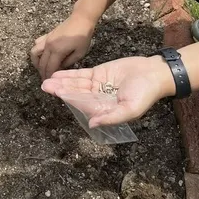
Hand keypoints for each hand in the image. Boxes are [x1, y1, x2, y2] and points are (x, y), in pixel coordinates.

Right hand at [31, 14, 95, 79]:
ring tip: (42, 68)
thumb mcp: (80, 53)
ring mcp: (46, 40)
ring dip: (36, 62)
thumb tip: (60, 69)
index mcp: (57, 51)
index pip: (49, 68)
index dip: (48, 77)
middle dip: (42, 73)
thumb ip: (68, 63)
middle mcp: (48, 46)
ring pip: (34, 53)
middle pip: (41, 63)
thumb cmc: (83, 36)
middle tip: (46, 80)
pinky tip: (43, 55)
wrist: (81, 19)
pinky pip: (37, 44)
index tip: (49, 84)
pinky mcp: (47, 35)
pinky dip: (37, 51)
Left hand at [41, 56, 174, 125]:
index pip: (83, 104)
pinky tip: (58, 74)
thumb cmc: (145, 94)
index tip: (57, 93)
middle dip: (61, 90)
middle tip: (45, 86)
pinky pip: (82, 74)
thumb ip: (111, 118)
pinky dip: (70, 74)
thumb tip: (92, 124)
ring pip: (77, 84)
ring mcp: (98, 85)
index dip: (70, 98)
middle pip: (76, 94)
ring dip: (62, 82)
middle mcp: (98, 99)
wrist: (154, 73)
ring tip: (47, 81)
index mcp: (104, 109)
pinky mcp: (100, 73)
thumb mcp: (131, 109)